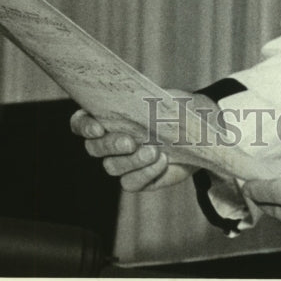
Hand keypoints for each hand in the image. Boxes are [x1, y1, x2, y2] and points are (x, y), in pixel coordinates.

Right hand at [69, 93, 218, 192]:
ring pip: (112, 167)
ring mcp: (122, 162)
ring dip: (132, 160)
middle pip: (94, 148)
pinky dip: (146, 173)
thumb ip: (148, 100)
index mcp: (109, 116)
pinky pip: (131, 182)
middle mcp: (110, 141)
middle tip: (130, 142)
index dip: (84, 126)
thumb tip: (140, 103)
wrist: (199, 132)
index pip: (81, 123)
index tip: (98, 127)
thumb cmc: (176, 109)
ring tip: (154, 151)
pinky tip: (162, 162)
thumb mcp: (164, 98)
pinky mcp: (137, 179)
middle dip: (111, 145)